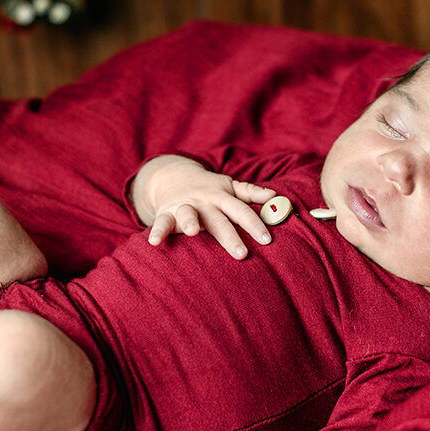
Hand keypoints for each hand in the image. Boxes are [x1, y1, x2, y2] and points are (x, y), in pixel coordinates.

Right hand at [132, 155, 276, 258]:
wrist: (174, 176)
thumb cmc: (209, 188)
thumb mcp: (230, 186)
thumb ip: (251, 192)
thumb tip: (276, 196)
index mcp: (223, 197)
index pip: (242, 211)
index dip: (255, 225)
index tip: (267, 240)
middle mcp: (205, 202)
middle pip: (219, 220)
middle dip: (230, 236)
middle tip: (242, 254)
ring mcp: (185, 207)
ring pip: (188, 214)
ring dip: (189, 222)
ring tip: (192, 232)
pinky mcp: (167, 213)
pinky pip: (161, 222)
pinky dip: (157, 231)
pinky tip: (154, 242)